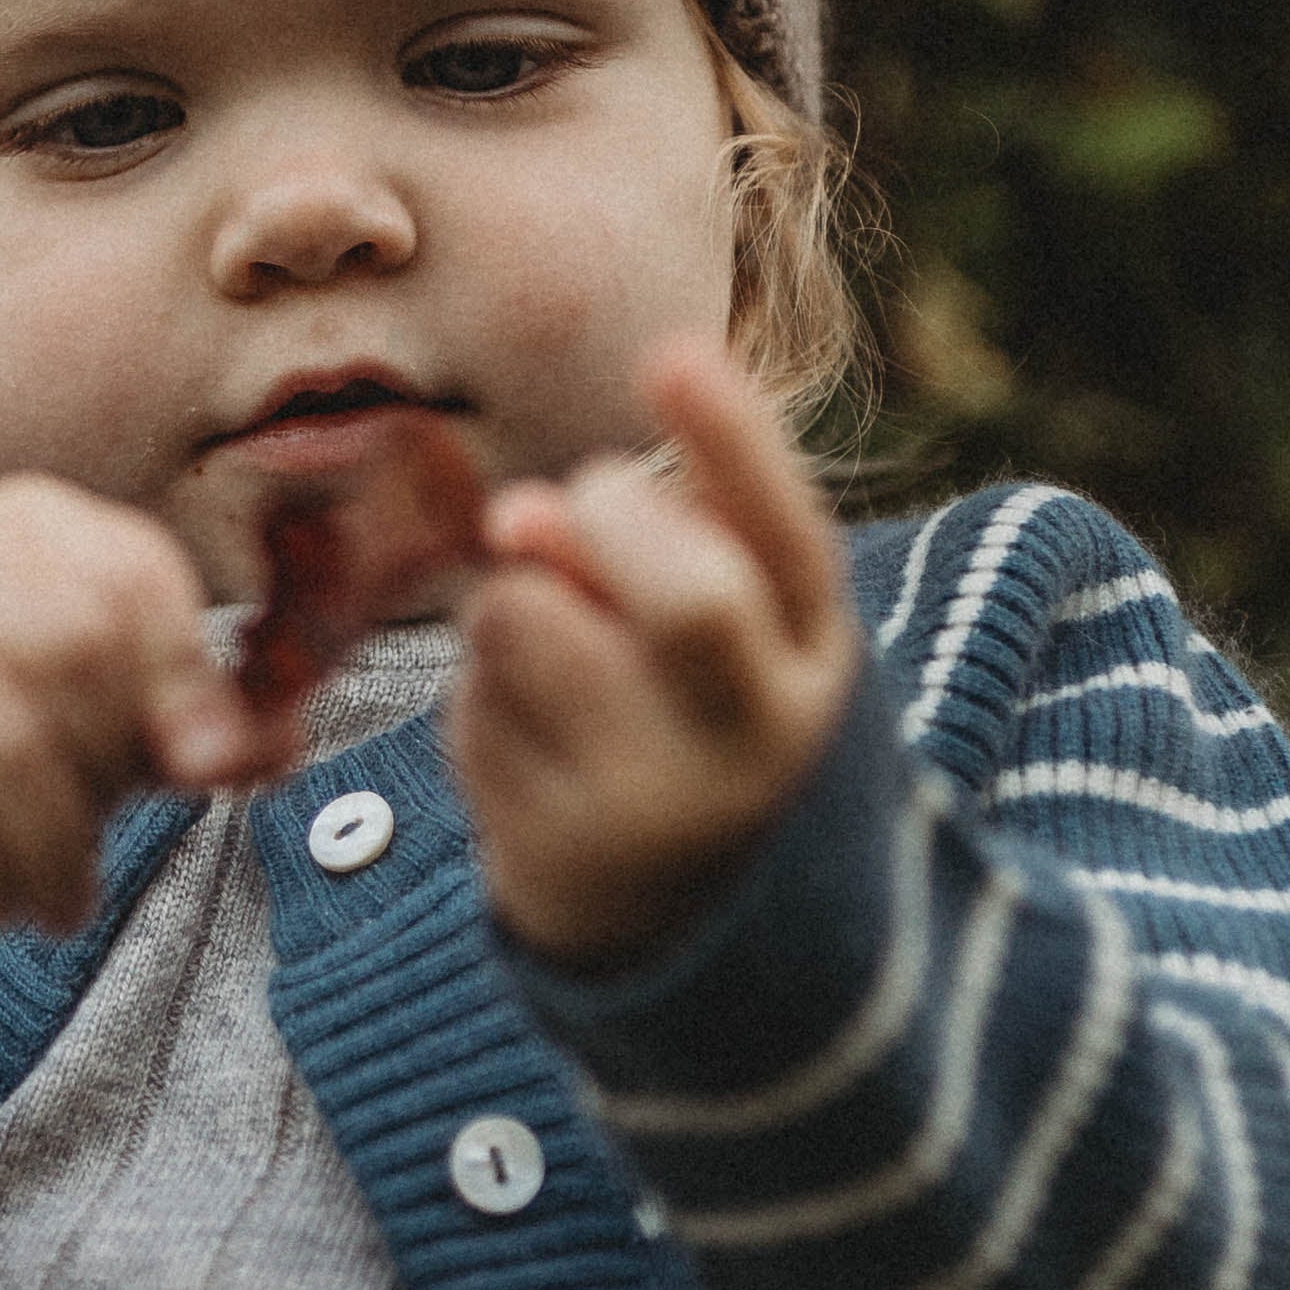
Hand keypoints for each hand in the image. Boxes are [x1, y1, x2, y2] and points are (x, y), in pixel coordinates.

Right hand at [0, 480, 254, 939]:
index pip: (127, 578)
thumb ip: (207, 726)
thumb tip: (270, 748)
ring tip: (63, 898)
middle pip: (64, 649)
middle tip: (104, 839)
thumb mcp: (121, 718)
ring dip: (48, 848)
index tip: (209, 770)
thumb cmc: (10, 726)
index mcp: (31, 524)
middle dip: (103, 768)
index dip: (182, 678)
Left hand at [451, 340, 858, 967]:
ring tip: (544, 645)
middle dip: (603, 519)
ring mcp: (657, 804)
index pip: (790, 536)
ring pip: (532, 621)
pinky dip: (477, 694)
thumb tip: (521, 516)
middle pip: (686, 594)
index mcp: (817, 655)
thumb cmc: (697, 724)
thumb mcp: (724, 630)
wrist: (685, 938)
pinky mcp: (553, 849)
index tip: (672, 351)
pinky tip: (528, 739)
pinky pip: (471, 706)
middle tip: (549, 516)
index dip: (735, 441)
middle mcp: (758, 736)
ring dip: (508, 601)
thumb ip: (656, 541)